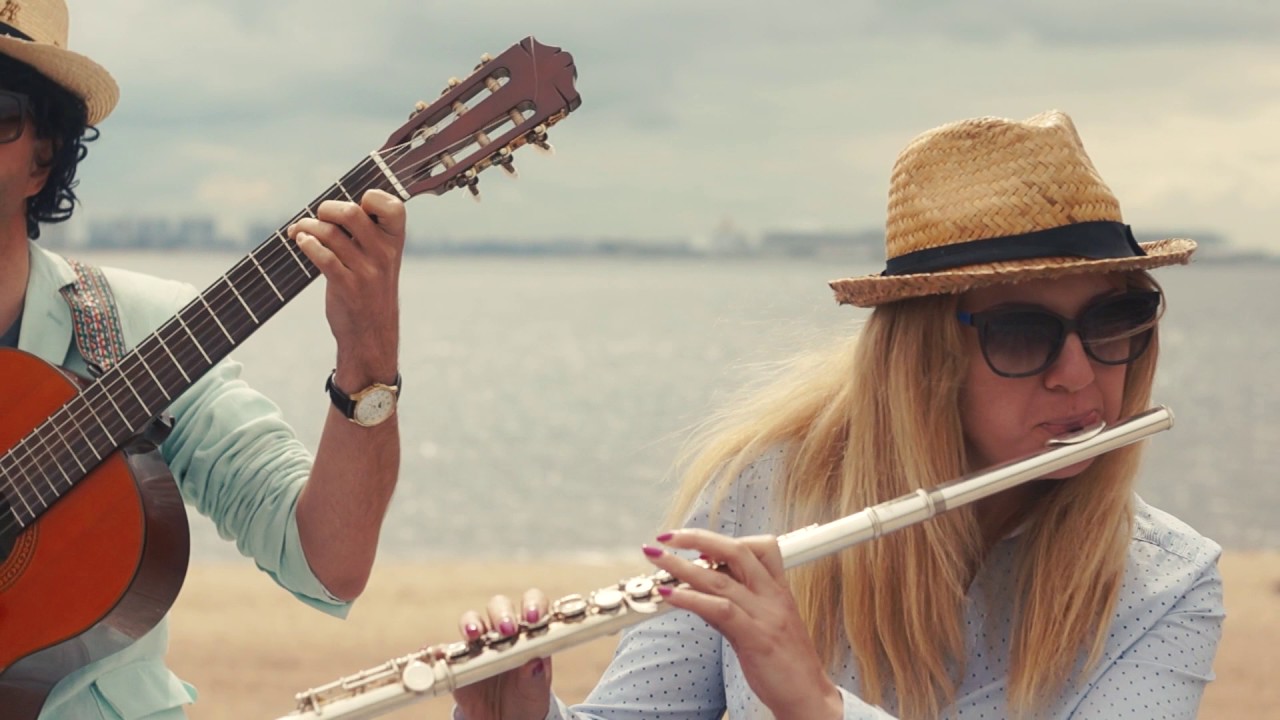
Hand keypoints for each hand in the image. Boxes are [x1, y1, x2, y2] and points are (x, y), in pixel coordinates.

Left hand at [288, 189, 404, 387]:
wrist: (371, 333)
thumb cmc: (370, 288)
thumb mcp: (381, 258)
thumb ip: (367, 232)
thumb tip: (331, 204)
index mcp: (396, 241)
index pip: (392, 206)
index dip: (372, 197)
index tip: (358, 205)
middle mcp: (384, 254)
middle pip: (351, 212)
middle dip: (327, 209)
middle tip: (319, 217)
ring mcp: (367, 271)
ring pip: (329, 234)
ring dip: (307, 227)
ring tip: (299, 231)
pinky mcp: (347, 286)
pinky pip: (322, 256)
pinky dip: (306, 244)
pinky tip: (301, 243)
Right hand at [450, 588, 552, 719]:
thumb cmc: (526, 700)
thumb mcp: (535, 692)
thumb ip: (535, 678)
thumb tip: (535, 663)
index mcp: (528, 633)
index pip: (533, 605)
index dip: (533, 605)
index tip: (532, 618)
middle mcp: (502, 632)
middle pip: (499, 607)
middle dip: (502, 613)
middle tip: (506, 629)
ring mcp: (479, 644)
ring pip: (472, 620)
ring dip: (471, 623)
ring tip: (473, 634)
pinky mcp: (458, 661)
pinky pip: (445, 651)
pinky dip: (440, 650)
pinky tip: (437, 653)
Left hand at [644, 530, 843, 719]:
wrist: (809, 698)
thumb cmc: (787, 665)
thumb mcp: (762, 627)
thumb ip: (733, 607)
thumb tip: (699, 594)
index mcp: (778, 590)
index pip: (759, 546)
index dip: (725, 539)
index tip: (695, 542)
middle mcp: (773, 597)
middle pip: (736, 550)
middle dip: (697, 538)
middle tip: (667, 536)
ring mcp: (766, 616)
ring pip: (721, 578)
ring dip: (682, 566)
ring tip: (656, 558)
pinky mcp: (756, 639)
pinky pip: (720, 610)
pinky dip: (691, 599)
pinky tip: (670, 595)